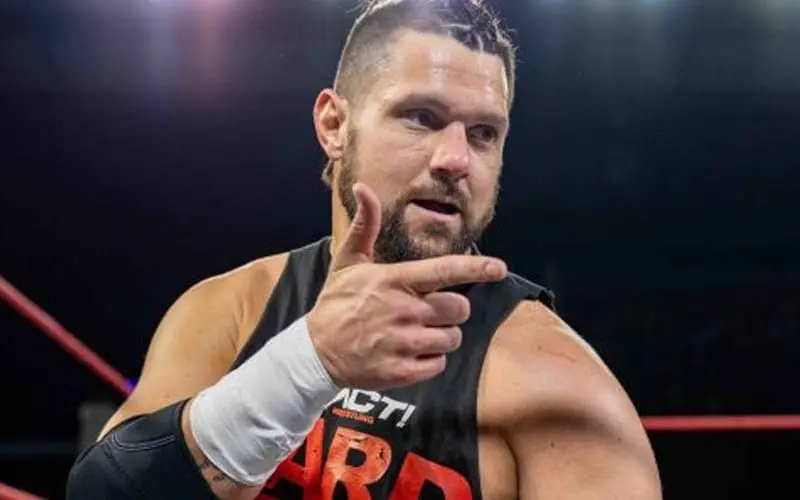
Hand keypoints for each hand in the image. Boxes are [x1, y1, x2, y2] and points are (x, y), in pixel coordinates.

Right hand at [306, 182, 507, 389]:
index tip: (499, 268)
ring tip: (417, 333)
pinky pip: (438, 365)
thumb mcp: (347, 261)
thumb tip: (362, 187)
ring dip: (442, 336)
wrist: (315, 352)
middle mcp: (402, 311)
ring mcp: (402, 344)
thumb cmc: (336, 303)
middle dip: (453, 310)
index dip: (476, 269)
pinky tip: (409, 353)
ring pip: (451, 339)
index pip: (443, 272)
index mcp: (394, 281)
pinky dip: (430, 361)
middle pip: (458, 309)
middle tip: (432, 311)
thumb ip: (366, 225)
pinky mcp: (401, 372)